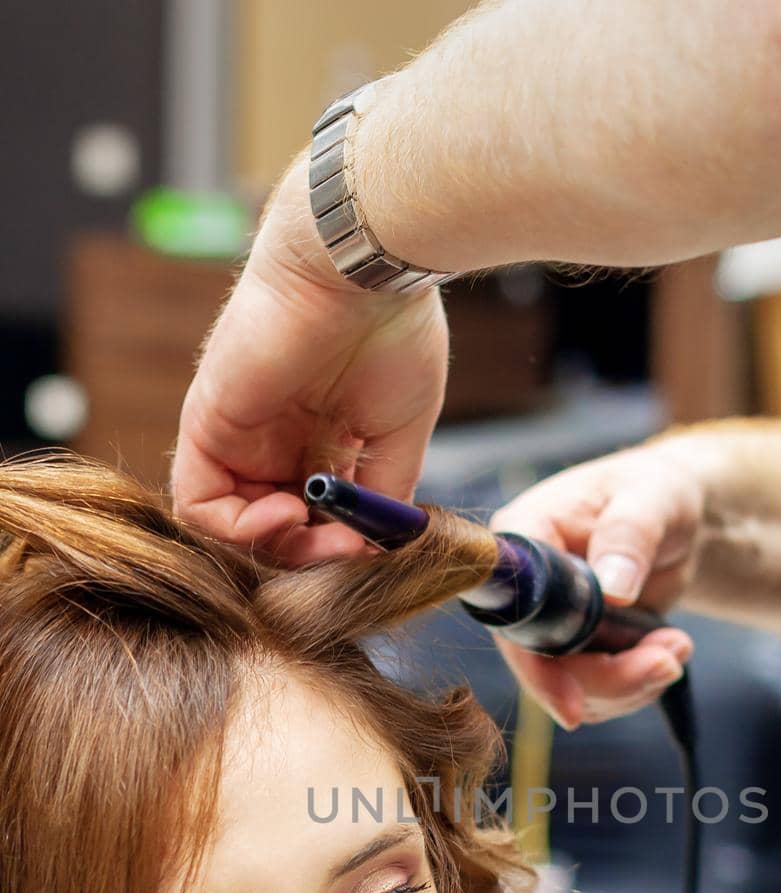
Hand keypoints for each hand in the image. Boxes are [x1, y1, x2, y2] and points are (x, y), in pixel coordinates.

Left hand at [171, 151, 448, 568]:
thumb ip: (383, 494)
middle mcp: (274, 441)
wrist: (364, 268)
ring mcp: (238, 434)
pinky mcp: (207, 423)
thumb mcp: (400, 434)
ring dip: (275, 547)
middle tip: (346, 549)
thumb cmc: (393, 331)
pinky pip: (199, 504)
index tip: (370, 547)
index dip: (337, 546)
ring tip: (314, 528)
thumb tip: (375, 551)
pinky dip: (237, 530)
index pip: (312, 519)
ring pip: (232, 526)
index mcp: (319, 439)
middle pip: (272, 529)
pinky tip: (287, 513)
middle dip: (309, 554)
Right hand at [488, 442, 703, 727]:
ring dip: (633, 684)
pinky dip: (638, 685)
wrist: (675, 513)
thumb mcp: (651, 498)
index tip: (573, 706)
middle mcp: (527, 588)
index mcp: (525, 538)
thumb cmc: (655, 491)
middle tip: (671, 660)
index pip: (513, 615)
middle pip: (544, 666)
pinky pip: (597, 691)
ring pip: (574, 688)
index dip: (537, 667)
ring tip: (679, 644)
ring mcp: (550, 623)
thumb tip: (611, 589)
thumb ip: (629, 536)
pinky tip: (669, 649)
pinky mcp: (576, 647)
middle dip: (610, 679)